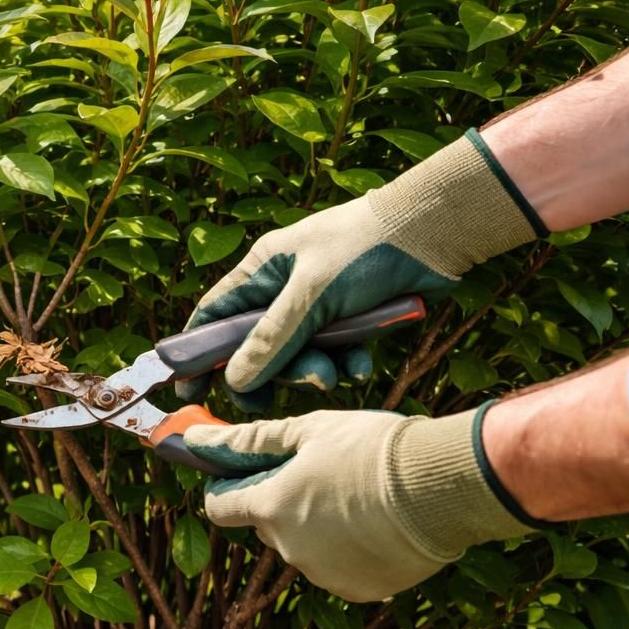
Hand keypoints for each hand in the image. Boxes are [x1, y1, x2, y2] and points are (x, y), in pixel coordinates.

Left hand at [170, 406, 532, 601]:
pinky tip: (381, 523)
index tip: (242, 475)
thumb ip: (248, 440)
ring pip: (307, 546)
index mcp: (269, 508)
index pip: (221, 507)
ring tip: (363, 495)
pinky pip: (341, 567)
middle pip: (268, 525)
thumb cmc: (374, 449)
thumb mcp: (310, 430)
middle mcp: (288, 549)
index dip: (227, 489)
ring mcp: (323, 574)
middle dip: (283, 502)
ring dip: (320, 525)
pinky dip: (352, 549)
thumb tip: (194, 436)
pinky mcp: (359, 590)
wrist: (445, 488)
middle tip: (323, 473)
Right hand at [178, 130, 540, 403]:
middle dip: (273, 373)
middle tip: (279, 397)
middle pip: (258, 347)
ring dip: (316, 371)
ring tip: (338, 373)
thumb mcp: (311, 295)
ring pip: (300, 356)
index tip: (191, 391)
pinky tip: (365, 363)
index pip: (214, 317)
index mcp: (263, 270)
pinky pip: (337, 354)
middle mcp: (286, 288)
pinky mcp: (353, 319)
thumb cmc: (366, 248)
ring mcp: (320, 305)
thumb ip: (272, 340)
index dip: (199, 355)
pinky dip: (349, 364)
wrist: (437, 231)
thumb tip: (234, 381)